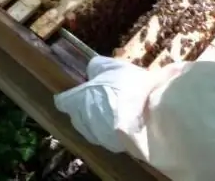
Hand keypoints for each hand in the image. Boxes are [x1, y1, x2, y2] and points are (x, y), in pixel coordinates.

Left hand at [53, 56, 181, 152]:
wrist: (152, 113)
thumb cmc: (127, 86)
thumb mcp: (111, 66)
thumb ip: (96, 67)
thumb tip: (91, 71)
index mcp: (76, 102)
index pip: (62, 102)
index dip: (69, 96)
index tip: (79, 91)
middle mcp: (82, 122)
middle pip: (77, 116)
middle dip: (85, 109)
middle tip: (103, 98)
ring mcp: (98, 138)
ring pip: (93, 129)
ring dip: (100, 121)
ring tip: (117, 111)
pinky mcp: (114, 148)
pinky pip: (108, 138)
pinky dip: (114, 131)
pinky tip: (127, 122)